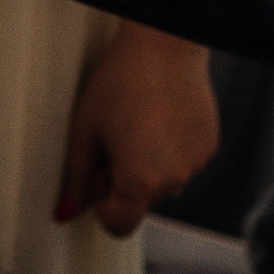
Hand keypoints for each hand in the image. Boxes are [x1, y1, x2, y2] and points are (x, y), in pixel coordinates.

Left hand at [56, 22, 217, 235]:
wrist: (164, 48)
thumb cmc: (118, 85)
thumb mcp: (84, 132)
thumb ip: (76, 179)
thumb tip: (64, 213)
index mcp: (140, 182)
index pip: (119, 225)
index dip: (101, 207)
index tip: (93, 180)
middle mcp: (174, 181)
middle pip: (140, 202)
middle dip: (121, 181)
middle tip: (108, 140)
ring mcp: (196, 164)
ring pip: (162, 182)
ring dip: (145, 167)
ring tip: (133, 124)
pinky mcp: (209, 147)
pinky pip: (182, 163)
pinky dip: (167, 152)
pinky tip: (156, 118)